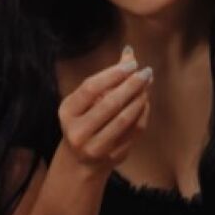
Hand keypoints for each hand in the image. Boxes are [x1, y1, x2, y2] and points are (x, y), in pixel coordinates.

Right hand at [56, 46, 151, 174]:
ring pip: (124, 120)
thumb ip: (107, 78)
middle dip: (131, 85)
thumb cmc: (84, 121)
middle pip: (109, 104)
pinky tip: (145, 102)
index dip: (113, 74)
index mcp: (67, 112)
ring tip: (147, 85)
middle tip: (146, 72)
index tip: (132, 63)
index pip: (90, 88)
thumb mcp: (86, 100)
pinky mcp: (112, 157)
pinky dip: (142, 114)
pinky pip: (133, 132)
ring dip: (139, 99)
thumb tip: (129, 51)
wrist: (79, 162)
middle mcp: (77, 132)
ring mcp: (95, 147)